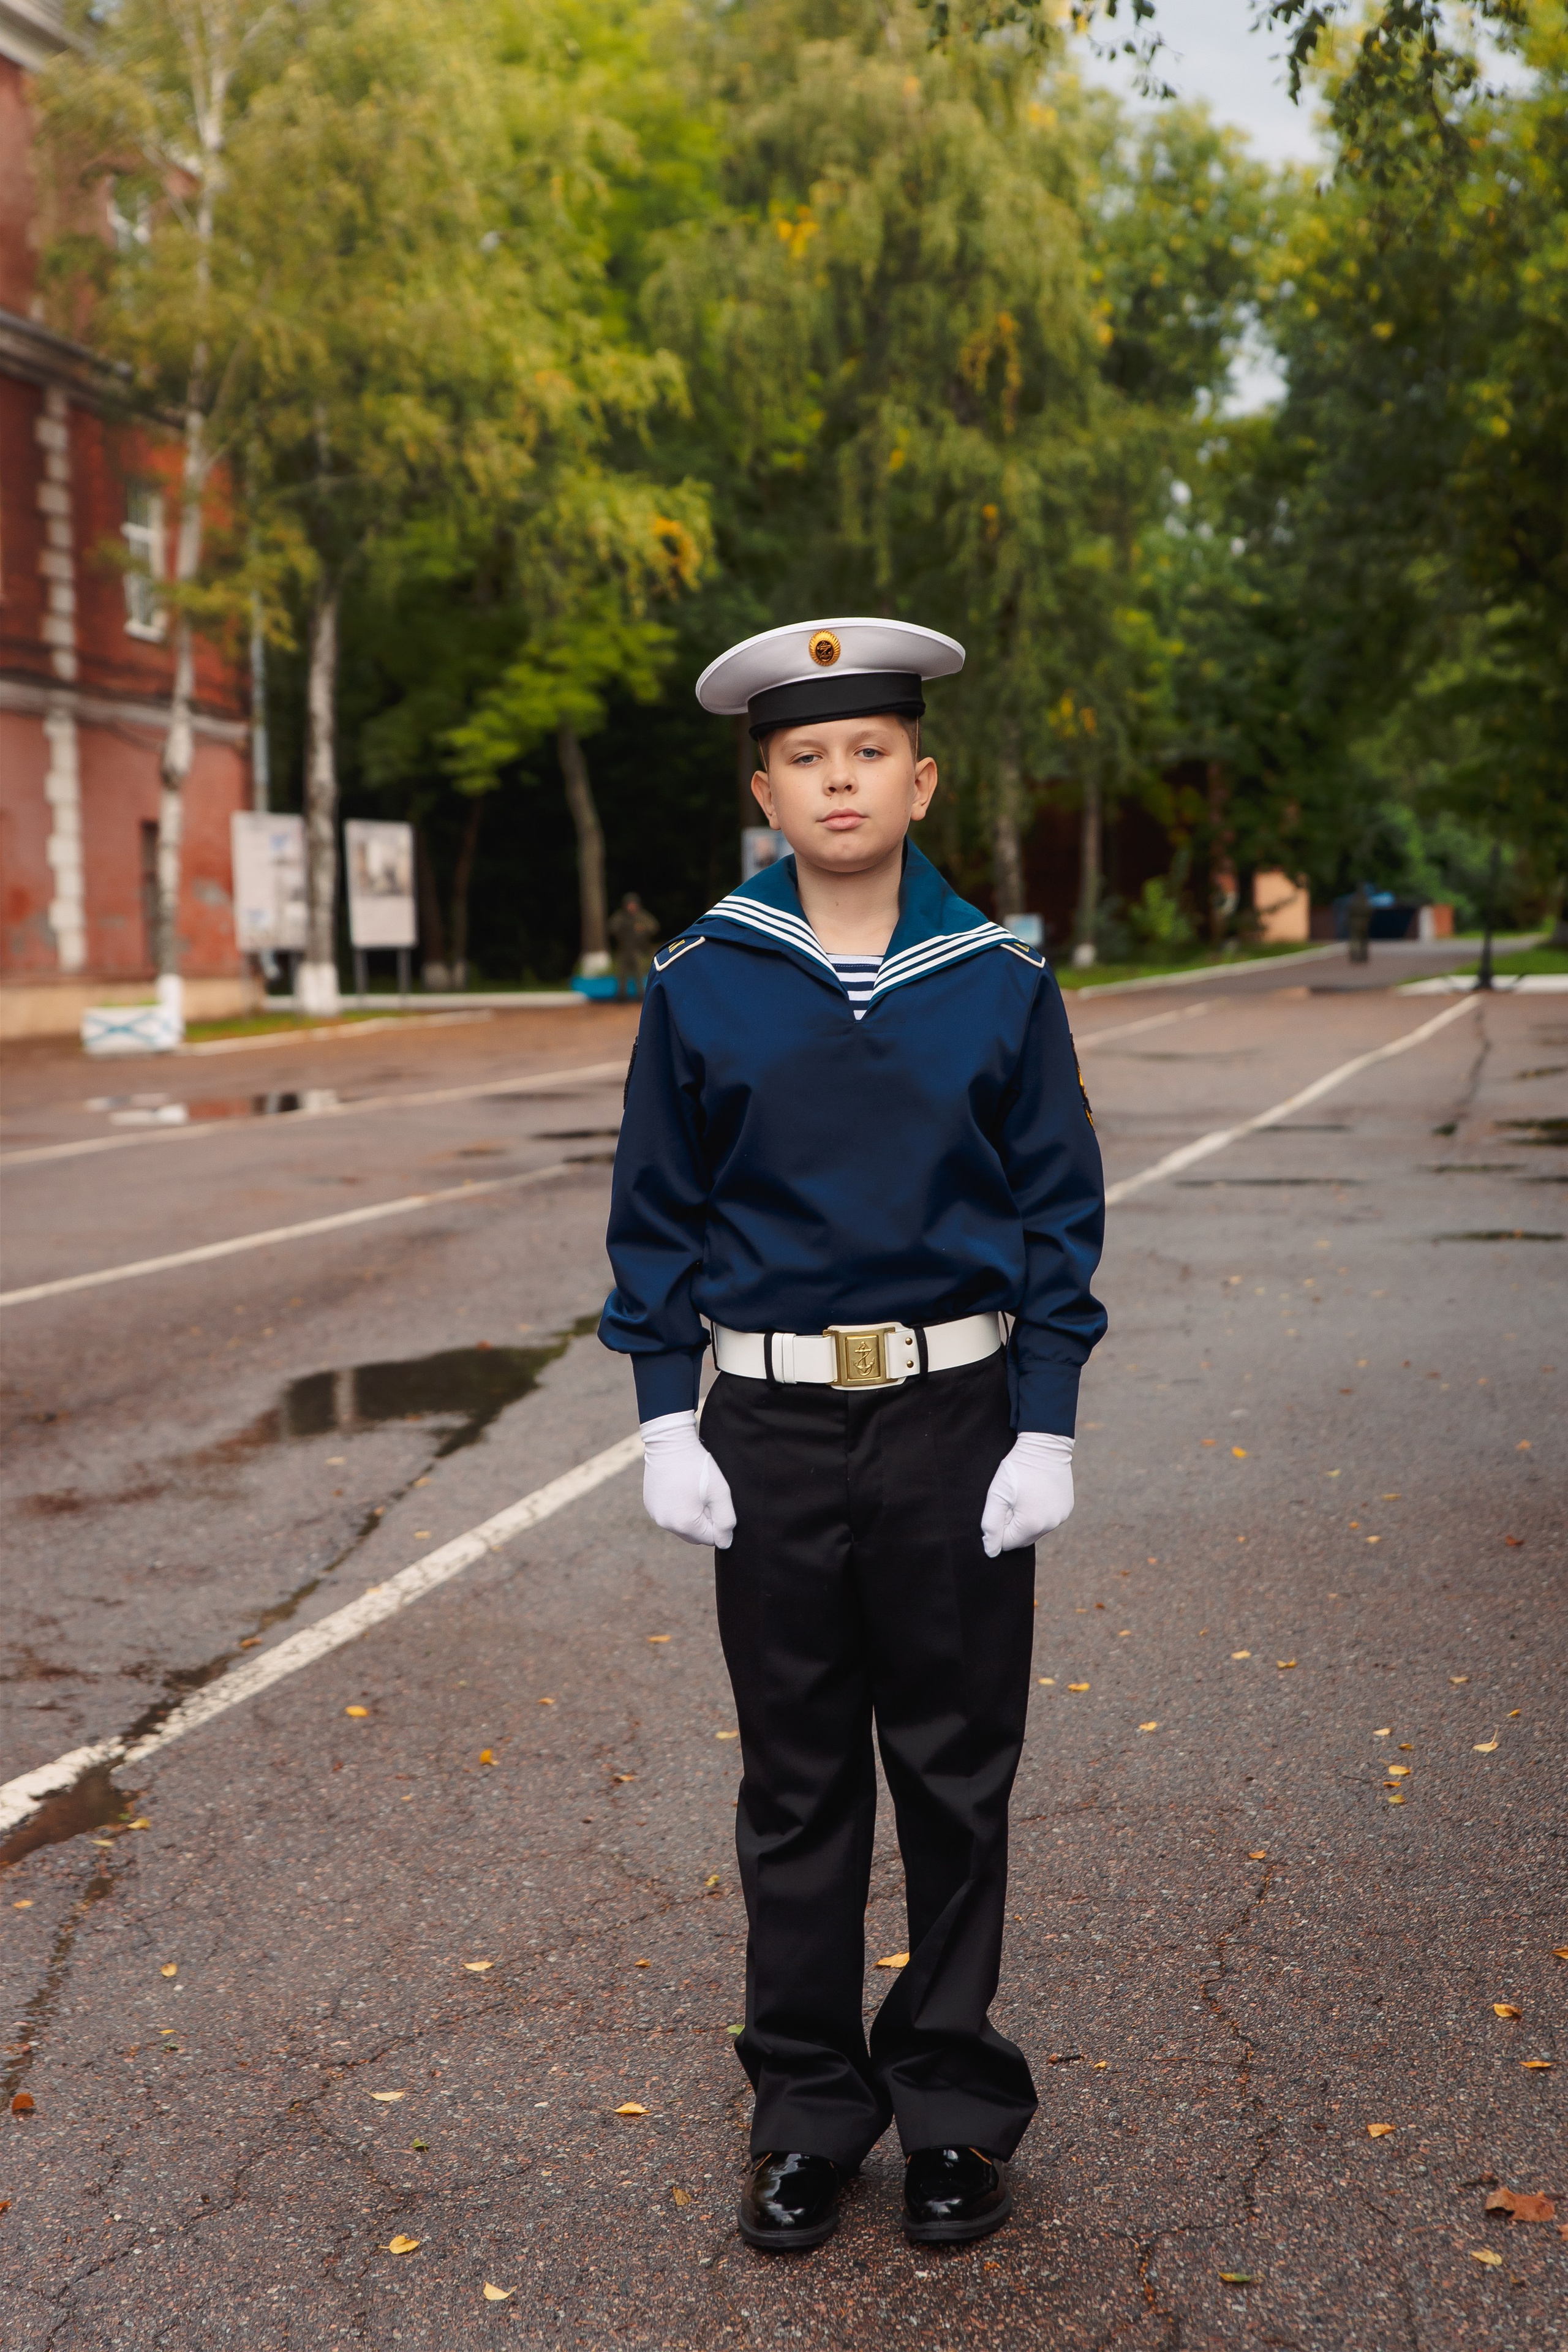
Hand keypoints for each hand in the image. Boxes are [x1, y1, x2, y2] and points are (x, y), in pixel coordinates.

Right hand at [640, 1410, 736, 1549]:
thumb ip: (726, 1521)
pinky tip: (680, 1489)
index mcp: (684, 1523)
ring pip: (682, 1527)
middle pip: (695, 1536)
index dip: (718, 1520)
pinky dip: (678, 1509)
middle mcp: (666, 1524)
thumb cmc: (698, 1466)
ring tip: (692, 1491)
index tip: (714, 1500)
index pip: (711, 1538)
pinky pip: (669, 1516)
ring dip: (691, 1516)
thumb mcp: (720, 1492)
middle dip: (704, 1521)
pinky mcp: (650, 1506)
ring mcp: (655, 1515)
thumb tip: (725, 1543)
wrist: (670, 1443)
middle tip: (705, 1496)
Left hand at [980, 1432, 1073, 1556]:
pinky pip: (1048, 1521)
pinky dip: (1039, 1514)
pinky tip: (1036, 1494)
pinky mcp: (1067, 1509)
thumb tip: (990, 1552)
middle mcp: (1050, 1525)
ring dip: (1026, 1520)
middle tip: (1011, 1500)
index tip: (1003, 1504)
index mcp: (1032, 1523)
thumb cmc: (1017, 1468)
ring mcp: (1061, 1517)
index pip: (1007, 1543)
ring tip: (1024, 1495)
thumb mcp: (997, 1494)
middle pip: (1022, 1539)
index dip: (999, 1525)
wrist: (1045, 1446)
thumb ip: (991, 1525)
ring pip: (1036, 1531)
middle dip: (1012, 1525)